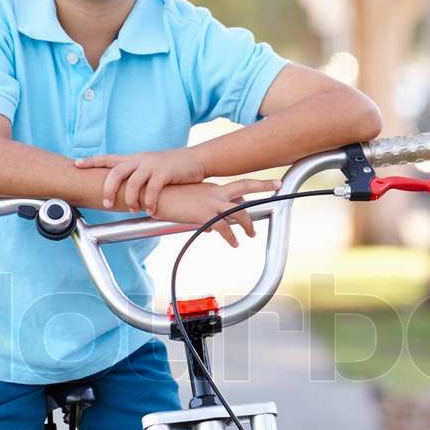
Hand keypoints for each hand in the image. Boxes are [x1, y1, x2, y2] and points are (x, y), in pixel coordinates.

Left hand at [73, 146, 207, 213]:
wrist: (195, 160)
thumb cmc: (172, 168)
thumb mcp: (151, 169)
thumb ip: (137, 177)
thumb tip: (125, 193)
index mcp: (134, 159)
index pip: (108, 159)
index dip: (92, 161)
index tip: (76, 164)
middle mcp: (140, 160)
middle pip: (116, 172)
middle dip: (109, 189)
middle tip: (106, 204)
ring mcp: (152, 165)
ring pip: (133, 183)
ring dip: (130, 199)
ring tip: (133, 210)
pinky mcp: (165, 172)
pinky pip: (152, 189)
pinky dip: (149, 202)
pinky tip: (151, 210)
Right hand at [153, 179, 278, 247]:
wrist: (152, 196)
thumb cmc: (166, 199)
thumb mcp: (187, 204)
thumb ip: (202, 213)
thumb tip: (210, 228)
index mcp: (210, 187)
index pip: (234, 190)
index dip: (245, 197)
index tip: (252, 200)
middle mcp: (214, 191)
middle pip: (244, 185)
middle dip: (262, 185)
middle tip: (277, 186)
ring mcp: (210, 202)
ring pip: (238, 211)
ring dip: (248, 224)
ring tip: (251, 235)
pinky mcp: (204, 214)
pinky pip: (224, 227)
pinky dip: (231, 236)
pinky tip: (234, 244)